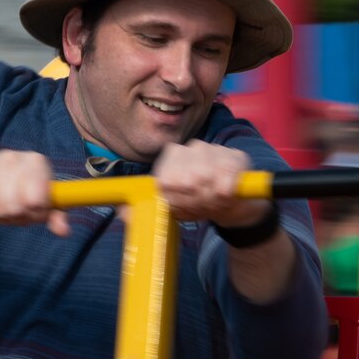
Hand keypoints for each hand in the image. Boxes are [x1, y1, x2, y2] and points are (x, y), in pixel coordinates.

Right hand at [0, 150, 67, 236]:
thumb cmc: (17, 189)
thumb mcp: (40, 199)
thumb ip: (55, 215)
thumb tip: (64, 231)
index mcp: (36, 162)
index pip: (38, 199)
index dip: (36, 211)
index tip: (34, 208)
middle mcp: (13, 157)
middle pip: (16, 206)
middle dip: (16, 215)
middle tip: (15, 210)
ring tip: (1, 206)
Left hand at [151, 139, 271, 230]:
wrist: (230, 203)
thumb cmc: (197, 202)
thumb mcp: (170, 208)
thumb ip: (143, 210)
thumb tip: (122, 211)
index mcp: (172, 156)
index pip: (166, 178)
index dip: (175, 198)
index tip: (181, 205)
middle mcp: (191, 147)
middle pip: (186, 179)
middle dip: (193, 200)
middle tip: (200, 205)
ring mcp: (214, 150)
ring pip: (205, 176)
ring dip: (210, 197)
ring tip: (213, 202)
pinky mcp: (235, 157)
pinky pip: (227, 174)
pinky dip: (225, 191)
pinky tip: (226, 195)